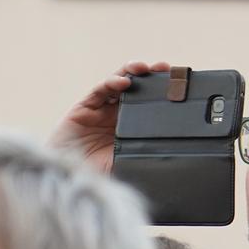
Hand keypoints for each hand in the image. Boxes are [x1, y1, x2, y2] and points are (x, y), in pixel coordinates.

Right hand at [48, 61, 168, 172]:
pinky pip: (100, 91)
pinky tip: (123, 82)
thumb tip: (176, 157)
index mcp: (131, 128)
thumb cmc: (100, 177)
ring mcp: (100, 110)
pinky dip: (112, 83)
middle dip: (151, 76)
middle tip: (165, 70)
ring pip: (119, 83)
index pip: (149, 105)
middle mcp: (117, 115)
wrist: (70, 181)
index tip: (179, 86)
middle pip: (136, 88)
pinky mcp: (83, 108)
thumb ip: (147, 156)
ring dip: (132, 72)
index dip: (162, 93)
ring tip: (144, 68)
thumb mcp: (130, 165)